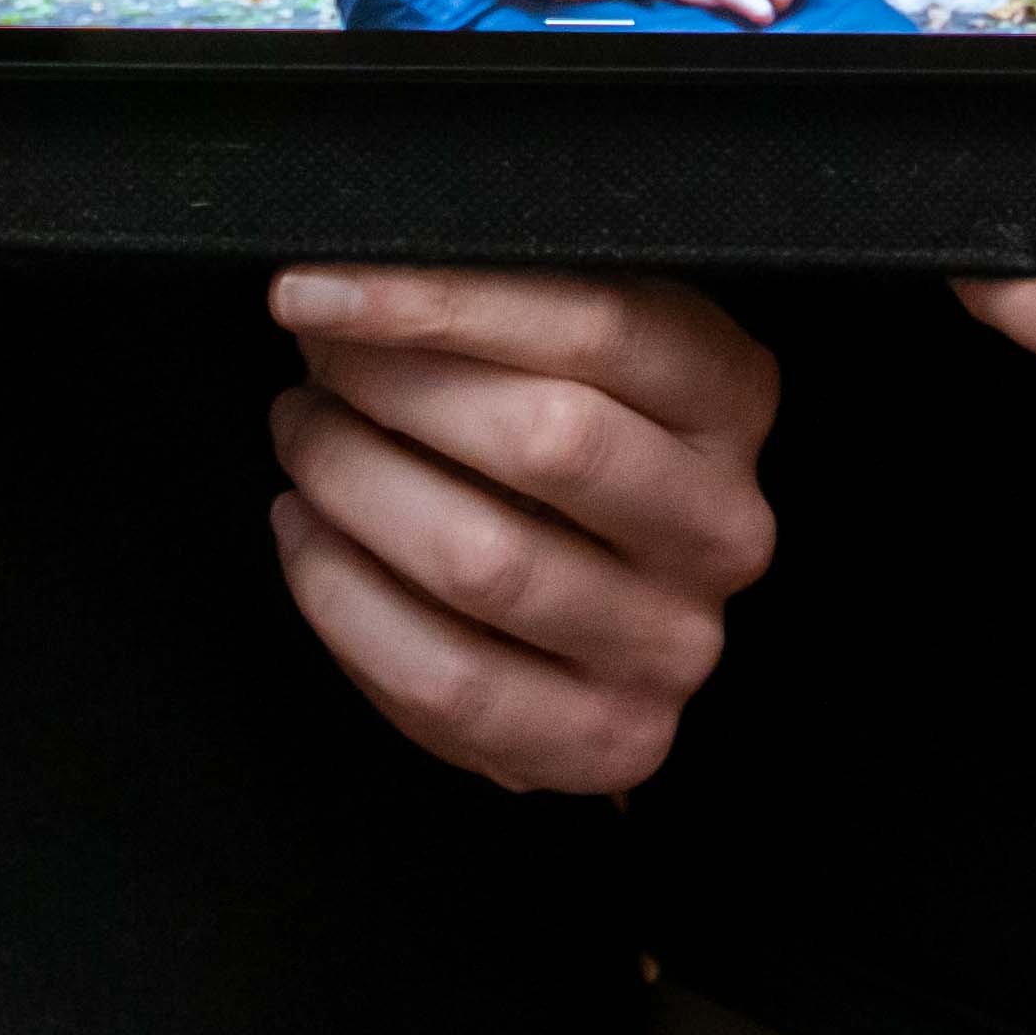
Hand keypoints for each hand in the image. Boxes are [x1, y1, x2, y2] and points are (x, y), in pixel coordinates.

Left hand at [263, 270, 781, 792]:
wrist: (604, 599)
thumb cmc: (556, 433)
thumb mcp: (558, 344)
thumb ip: (487, 306)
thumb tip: (338, 293)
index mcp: (731, 395)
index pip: (594, 325)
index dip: (437, 301)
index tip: (311, 290)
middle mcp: (725, 525)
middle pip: (547, 440)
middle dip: (389, 395)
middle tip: (310, 374)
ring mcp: (677, 645)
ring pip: (484, 564)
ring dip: (353, 488)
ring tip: (304, 444)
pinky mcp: (613, 743)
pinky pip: (446, 682)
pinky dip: (343, 601)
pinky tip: (308, 536)